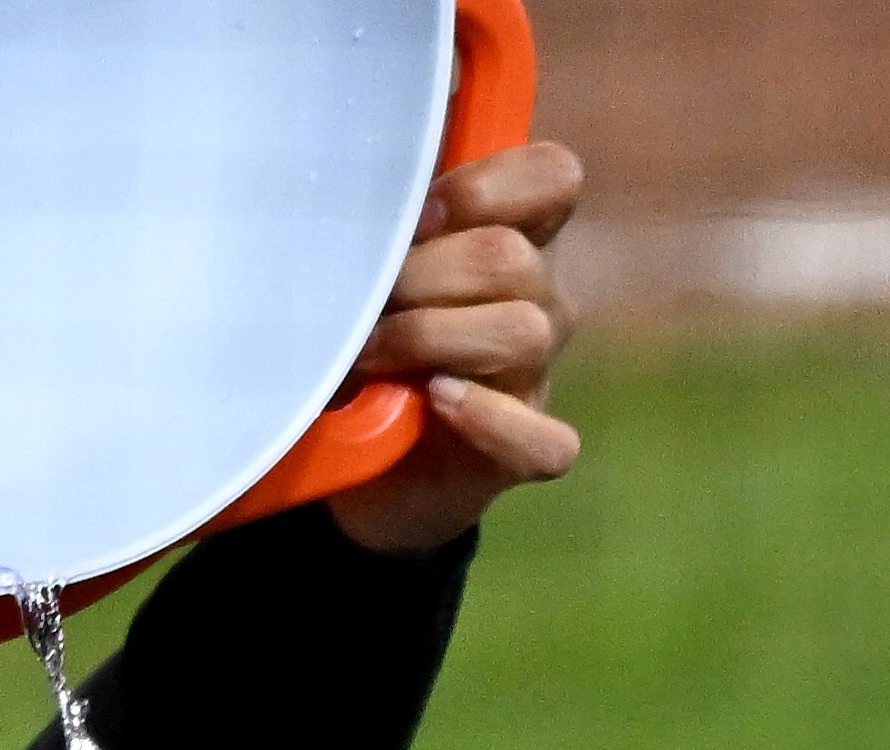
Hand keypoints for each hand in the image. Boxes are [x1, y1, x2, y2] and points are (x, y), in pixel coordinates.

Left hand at [326, 138, 584, 557]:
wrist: (352, 459)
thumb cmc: (362, 341)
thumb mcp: (364, 270)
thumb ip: (376, 218)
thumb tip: (336, 150)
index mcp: (510, 239)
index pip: (553, 178)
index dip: (490, 186)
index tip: (418, 215)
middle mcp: (536, 299)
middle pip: (512, 258)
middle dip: (424, 274)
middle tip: (365, 303)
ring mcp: (536, 375)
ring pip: (524, 331)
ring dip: (432, 336)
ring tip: (371, 356)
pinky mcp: (526, 448)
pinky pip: (544, 439)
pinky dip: (489, 419)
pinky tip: (437, 402)